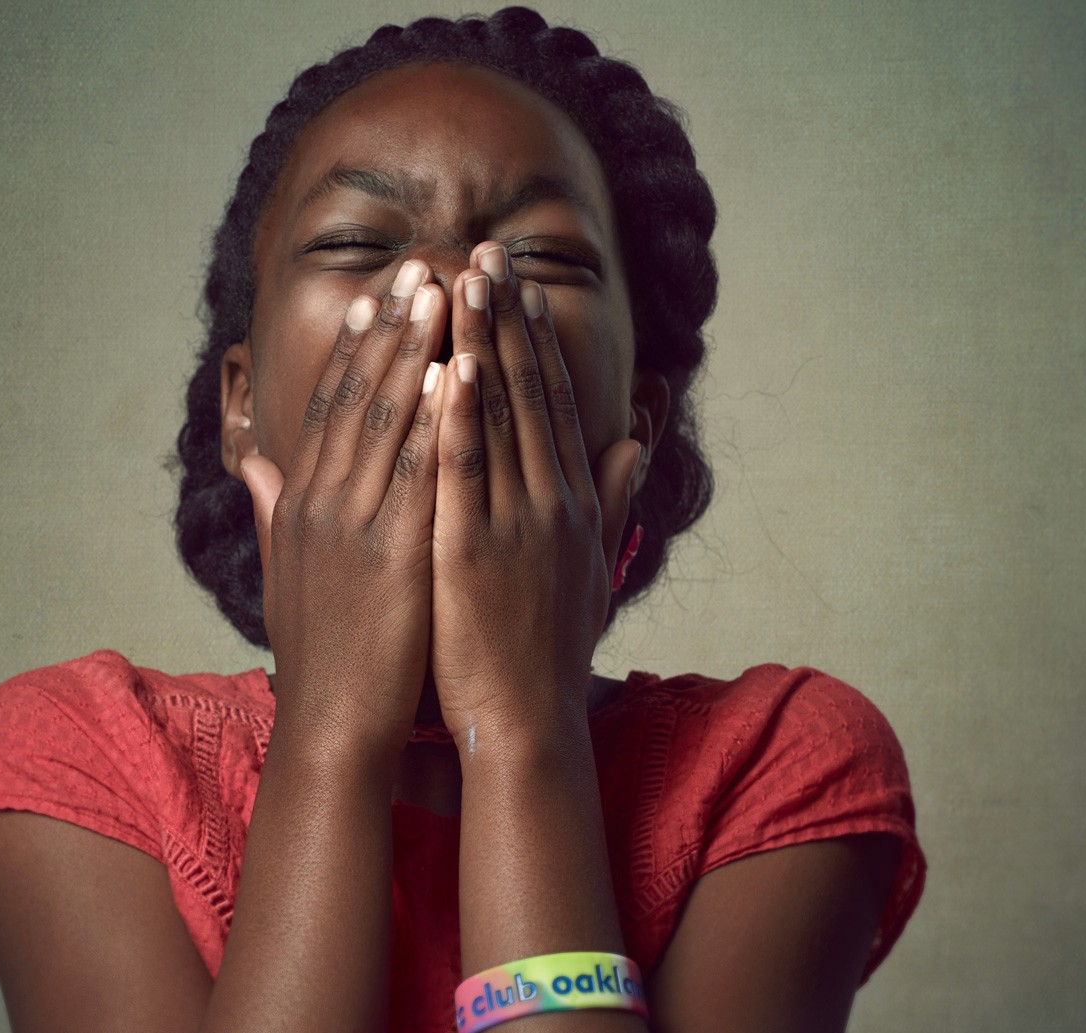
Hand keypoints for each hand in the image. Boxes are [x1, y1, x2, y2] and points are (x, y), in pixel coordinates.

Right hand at [240, 260, 448, 761]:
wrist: (331, 726)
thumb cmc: (320, 654)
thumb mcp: (284, 573)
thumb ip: (272, 512)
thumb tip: (254, 464)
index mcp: (303, 504)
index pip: (331, 408)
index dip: (356, 348)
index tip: (377, 295)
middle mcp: (322, 504)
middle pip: (359, 397)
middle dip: (392, 328)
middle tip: (421, 267)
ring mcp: (355, 527)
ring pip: (388, 420)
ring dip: (417, 352)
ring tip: (445, 295)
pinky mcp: (392, 556)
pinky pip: (419, 474)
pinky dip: (437, 421)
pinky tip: (458, 376)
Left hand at [429, 243, 643, 753]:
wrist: (528, 725)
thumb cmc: (550, 650)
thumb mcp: (593, 566)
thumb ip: (611, 498)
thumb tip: (635, 441)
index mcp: (571, 502)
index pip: (552, 403)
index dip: (535, 339)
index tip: (517, 284)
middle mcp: (552, 502)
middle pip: (528, 393)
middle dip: (505, 319)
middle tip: (486, 253)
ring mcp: (516, 524)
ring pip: (498, 418)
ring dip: (481, 345)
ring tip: (463, 282)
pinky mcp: (474, 552)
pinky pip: (466, 473)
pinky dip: (460, 417)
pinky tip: (450, 365)